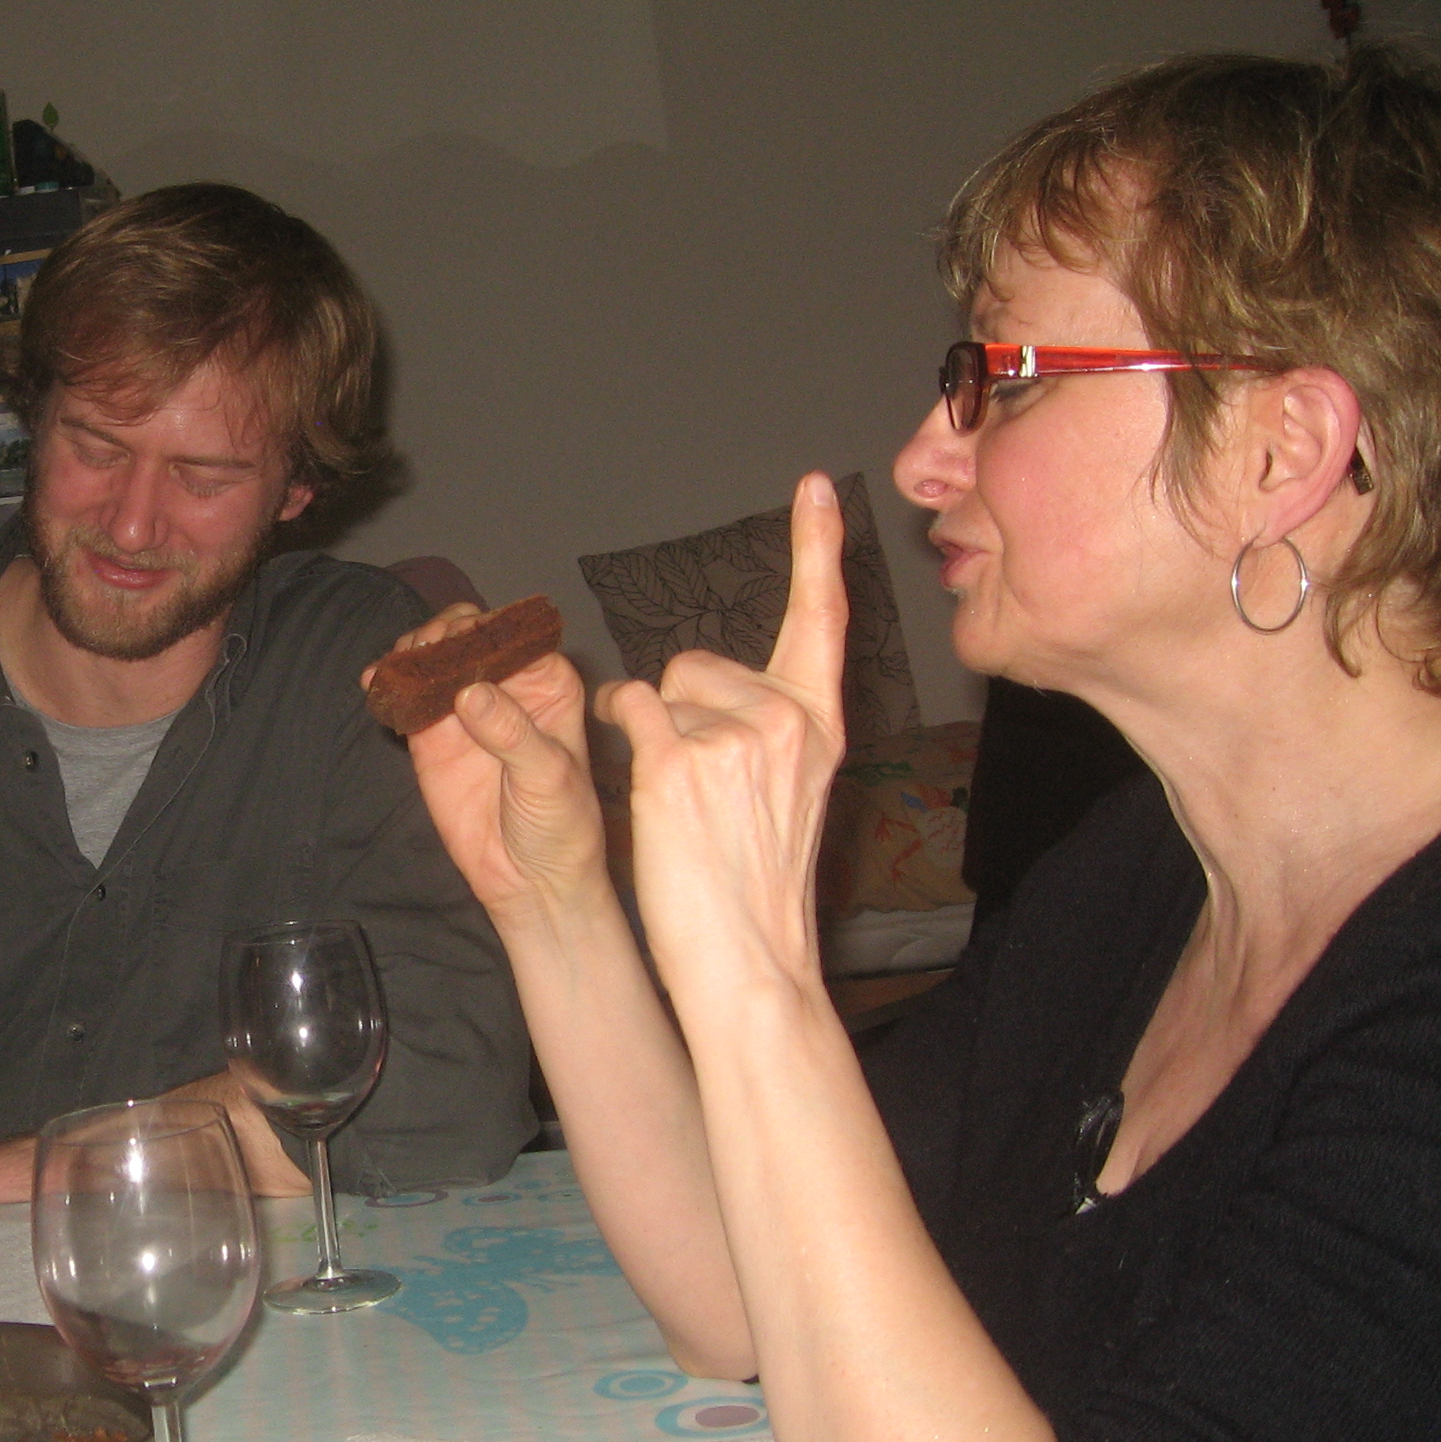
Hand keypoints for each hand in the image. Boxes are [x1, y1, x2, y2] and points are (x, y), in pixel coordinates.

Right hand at [374, 603, 612, 932]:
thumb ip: (512, 733)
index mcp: (546, 682)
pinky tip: (372, 682)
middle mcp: (504, 685)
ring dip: (409, 652)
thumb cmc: (561, 824)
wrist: (529, 879)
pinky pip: (404, 697)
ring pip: (432, 659)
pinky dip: (385, 684)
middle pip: (466, 636)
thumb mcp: (548, 777)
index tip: (458, 639)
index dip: (483, 627)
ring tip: (395, 665)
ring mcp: (463, 708)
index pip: (512, 634)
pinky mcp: (429, 735)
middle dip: (441, 633)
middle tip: (421, 651)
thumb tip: (469, 693)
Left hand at [599, 474, 846, 996]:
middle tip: (698, 791)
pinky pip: (626, 710)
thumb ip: (772, 733)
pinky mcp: (675, 759)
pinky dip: (617, 735)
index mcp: (820, 724)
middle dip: (678, 710)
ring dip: (649, 737)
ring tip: (681, 808)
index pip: (823, 617)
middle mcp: (785, 718)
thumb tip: (720, 697)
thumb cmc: (758, 887)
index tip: (817, 485)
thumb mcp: (794, 795)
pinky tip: (643, 784)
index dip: (817, 546)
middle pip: (696, 664)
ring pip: (657, 692)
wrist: (748, 956)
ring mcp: (731, 735)